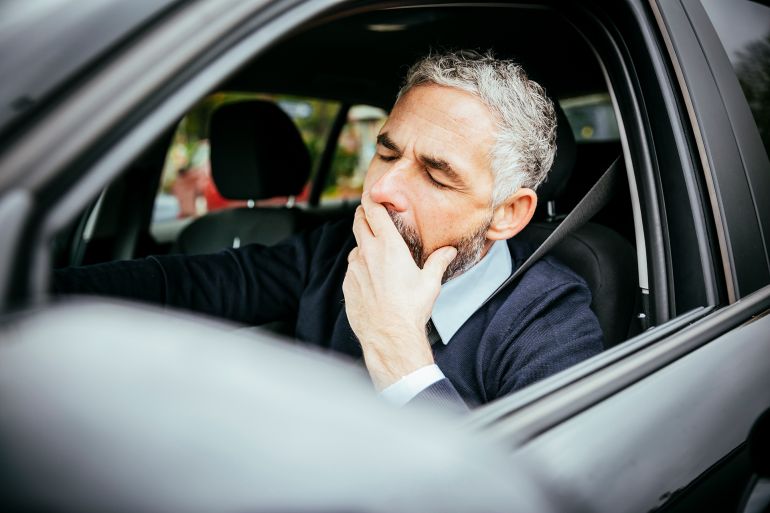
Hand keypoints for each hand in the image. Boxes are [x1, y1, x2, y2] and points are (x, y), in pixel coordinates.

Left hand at [343, 192, 456, 389]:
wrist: (390, 336)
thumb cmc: (411, 309)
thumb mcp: (430, 283)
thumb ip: (438, 262)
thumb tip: (449, 251)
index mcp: (389, 246)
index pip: (374, 211)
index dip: (371, 199)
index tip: (372, 194)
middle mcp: (368, 253)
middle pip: (359, 222)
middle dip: (363, 214)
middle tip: (370, 214)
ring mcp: (355, 269)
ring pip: (355, 247)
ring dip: (363, 245)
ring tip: (376, 254)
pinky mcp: (347, 285)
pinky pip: (352, 269)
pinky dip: (360, 268)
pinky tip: (371, 279)